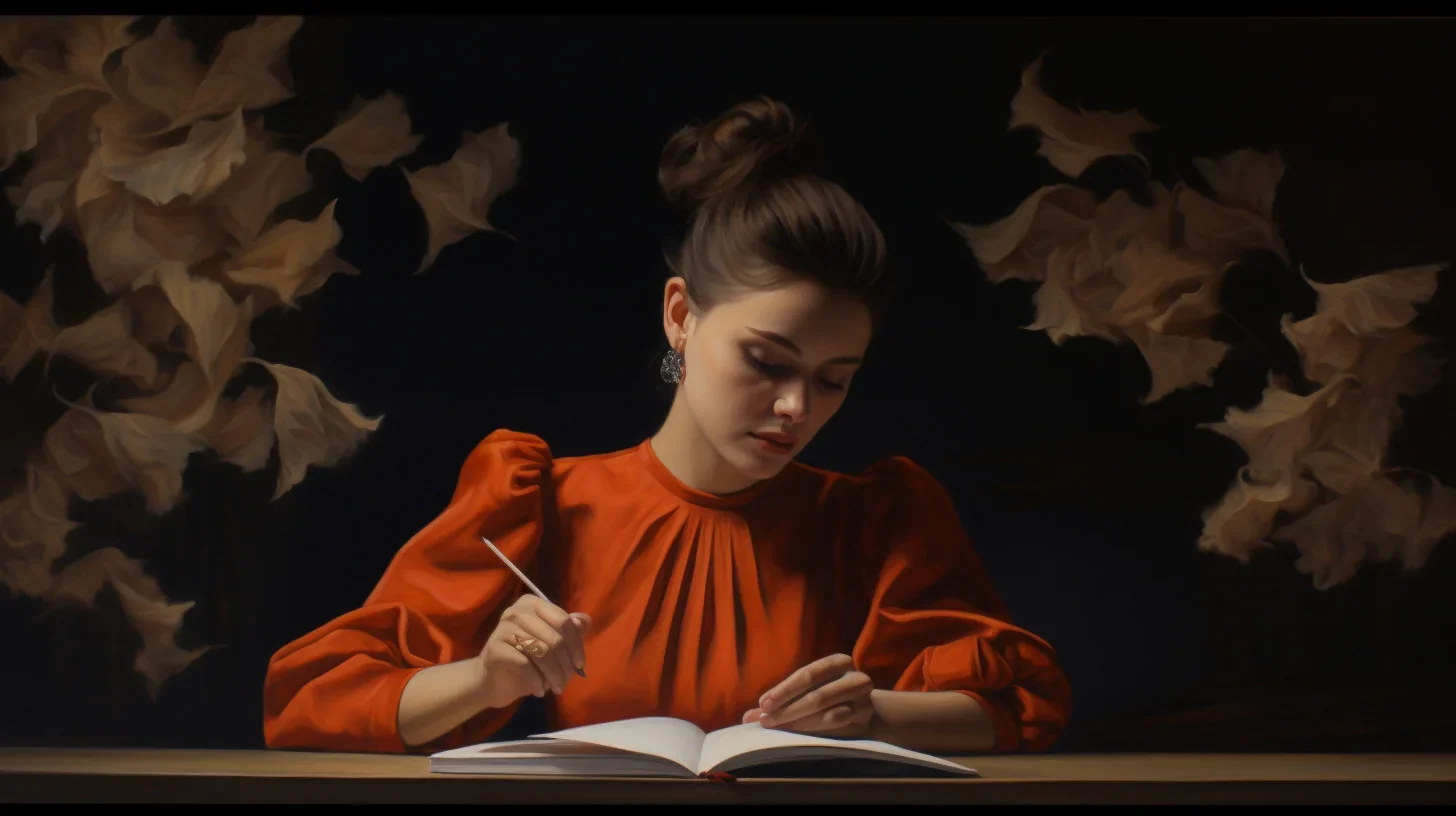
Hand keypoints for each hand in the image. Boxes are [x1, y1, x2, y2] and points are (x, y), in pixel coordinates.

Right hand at [477, 595, 591, 710]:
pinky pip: (525, 664)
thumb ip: (570, 631)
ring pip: (542, 652)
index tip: (580, 665)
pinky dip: (537, 681)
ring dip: (554, 675)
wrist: (492, 680)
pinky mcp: (495, 648)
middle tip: (566, 682)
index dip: (576, 645)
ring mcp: (503, 628)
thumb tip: (584, 621)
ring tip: (556, 688)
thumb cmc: (526, 659)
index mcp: (533, 603)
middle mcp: (517, 611)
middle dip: (565, 665)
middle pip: (555, 638)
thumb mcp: (552, 644)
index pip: (564, 621)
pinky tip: (539, 690)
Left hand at [742, 653, 875, 737]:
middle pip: (818, 696)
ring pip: (829, 715)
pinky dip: (818, 733)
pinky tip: (801, 738)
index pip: (808, 674)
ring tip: (779, 730)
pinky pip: (839, 730)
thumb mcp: (808, 690)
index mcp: (839, 662)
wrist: (868, 710)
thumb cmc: (829, 695)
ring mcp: (864, 701)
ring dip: (801, 724)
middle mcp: (855, 678)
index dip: (784, 689)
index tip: (762, 704)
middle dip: (788, 710)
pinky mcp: (866, 722)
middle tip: (765, 722)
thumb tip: (747, 717)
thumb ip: (781, 700)